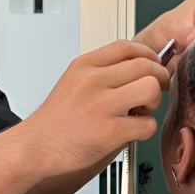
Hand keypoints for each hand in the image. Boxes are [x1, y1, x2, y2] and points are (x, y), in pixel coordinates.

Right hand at [22, 40, 168, 179]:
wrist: (36, 146)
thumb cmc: (57, 119)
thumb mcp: (73, 81)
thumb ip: (102, 71)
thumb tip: (139, 67)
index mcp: (84, 66)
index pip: (127, 46)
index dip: (148, 55)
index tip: (152, 65)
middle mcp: (92, 82)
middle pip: (145, 66)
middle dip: (158, 78)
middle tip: (154, 91)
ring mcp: (101, 106)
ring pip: (150, 89)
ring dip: (154, 101)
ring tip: (141, 110)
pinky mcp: (109, 132)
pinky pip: (147, 124)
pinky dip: (145, 129)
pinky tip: (131, 131)